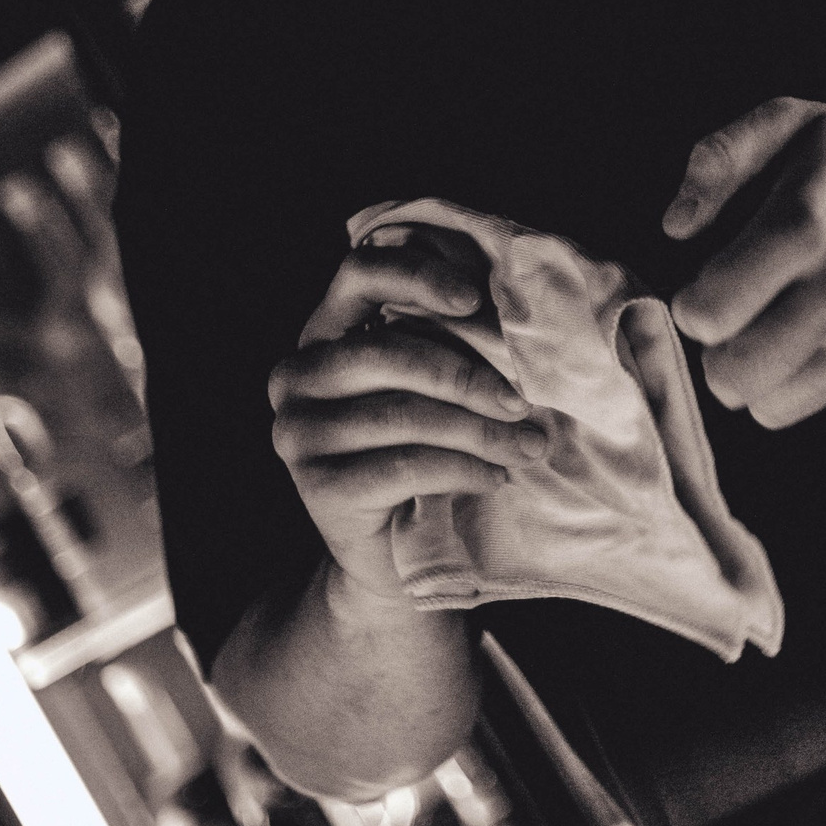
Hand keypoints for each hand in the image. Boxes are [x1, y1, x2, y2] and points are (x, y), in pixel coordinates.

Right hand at [268, 235, 548, 601]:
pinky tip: (497, 476)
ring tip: (529, 445)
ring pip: (402, 414)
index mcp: (323, 331)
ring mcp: (298, 433)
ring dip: (481, 431)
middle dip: (468, 376)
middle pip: (388, 352)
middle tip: (523, 403)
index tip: (475, 297)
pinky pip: (404, 466)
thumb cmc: (422, 450)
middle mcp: (296, 376)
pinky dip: (464, 468)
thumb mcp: (430, 387)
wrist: (390, 554)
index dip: (419, 275)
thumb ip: (447, 342)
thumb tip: (515, 316)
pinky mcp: (318, 487)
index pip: (360, 272)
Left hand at [664, 98, 825, 428]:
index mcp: (807, 222)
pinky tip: (818, 334)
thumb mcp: (793, 121)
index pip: (709, 313)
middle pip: (731, 376)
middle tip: (738, 314)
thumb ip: (721, 159)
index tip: (712, 283)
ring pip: (768, 405)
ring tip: (775, 326)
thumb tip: (675, 227)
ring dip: (758, 371)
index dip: (694, 303)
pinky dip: (802, 380)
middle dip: (718, 349)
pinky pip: (815, 404)